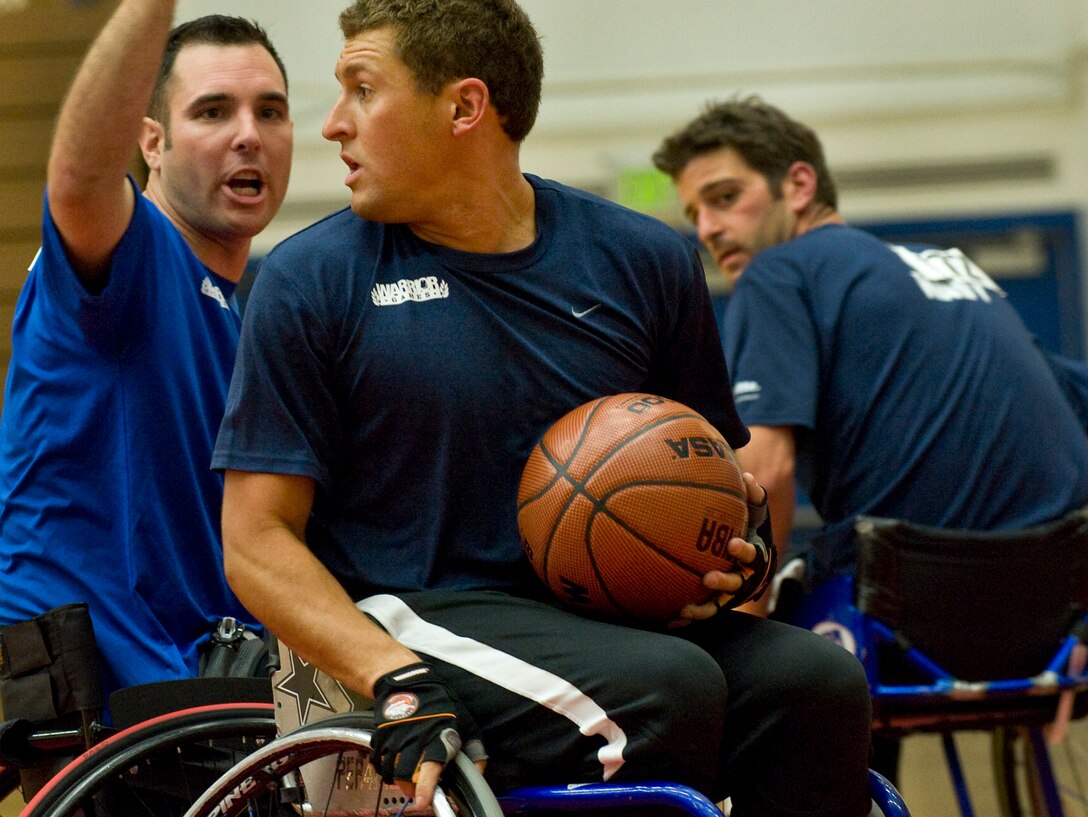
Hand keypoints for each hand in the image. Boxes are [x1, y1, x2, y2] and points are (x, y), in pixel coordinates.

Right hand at [370, 662, 486, 807]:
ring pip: (390, 771)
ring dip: (397, 779)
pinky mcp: (380, 736)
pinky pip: (378, 761)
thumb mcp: (465, 721)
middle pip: (405, 776)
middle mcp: (413, 739)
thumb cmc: (441, 702)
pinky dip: (384, 768)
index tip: (422, 802)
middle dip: (411, 789)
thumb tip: (478, 773)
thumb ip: (474, 749)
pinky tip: (393, 764)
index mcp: (437, 736)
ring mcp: (394, 738)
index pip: (430, 766)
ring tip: (406, 777)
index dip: (425, 787)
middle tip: (418, 791)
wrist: (409, 682)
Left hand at [672, 473, 775, 624]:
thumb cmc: (748, 526)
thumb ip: (752, 496)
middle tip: (708, 578)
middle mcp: (744, 578)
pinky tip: (668, 618)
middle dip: (724, 583)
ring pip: (718, 604)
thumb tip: (745, 478)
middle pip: (738, 585)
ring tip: (685, 608)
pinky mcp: (715, 602)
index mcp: (753, 556)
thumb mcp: (754, 511)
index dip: (745, 552)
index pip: (753, 555)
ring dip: (703, 608)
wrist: (742, 549)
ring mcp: (729, 594)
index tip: (733, 544)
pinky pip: (701, 610)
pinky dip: (688, 616)